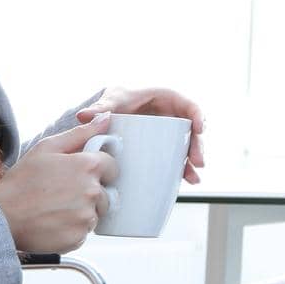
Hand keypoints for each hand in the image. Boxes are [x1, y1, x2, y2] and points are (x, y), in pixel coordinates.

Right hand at [0, 113, 117, 253]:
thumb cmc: (20, 181)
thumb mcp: (47, 148)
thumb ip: (81, 133)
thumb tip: (106, 118)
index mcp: (88, 166)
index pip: (112, 167)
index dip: (98, 170)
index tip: (80, 176)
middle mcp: (92, 191)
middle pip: (106, 192)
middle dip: (91, 193)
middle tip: (63, 194)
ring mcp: (86, 216)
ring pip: (95, 213)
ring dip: (82, 212)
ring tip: (56, 209)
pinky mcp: (78, 237)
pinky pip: (84, 232)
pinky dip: (72, 230)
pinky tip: (53, 223)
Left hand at [77, 87, 204, 182]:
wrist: (109, 114)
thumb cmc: (115, 101)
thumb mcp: (112, 101)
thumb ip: (101, 107)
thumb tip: (84, 116)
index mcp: (168, 100)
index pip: (190, 106)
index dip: (199, 117)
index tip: (200, 130)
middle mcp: (173, 117)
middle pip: (192, 131)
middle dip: (197, 147)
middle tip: (198, 162)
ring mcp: (169, 134)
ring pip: (187, 147)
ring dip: (192, 162)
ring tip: (193, 178)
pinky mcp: (163, 148)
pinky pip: (176, 158)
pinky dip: (182, 170)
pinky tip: (185, 183)